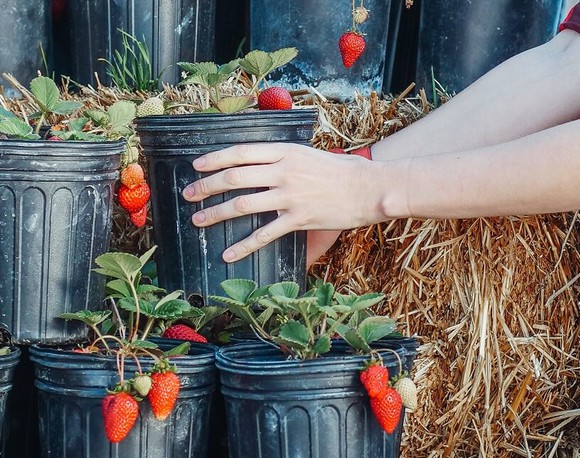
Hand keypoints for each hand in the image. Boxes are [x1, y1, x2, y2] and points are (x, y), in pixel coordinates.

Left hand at [181, 143, 381, 262]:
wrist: (369, 187)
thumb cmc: (344, 169)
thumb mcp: (311, 154)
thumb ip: (285, 158)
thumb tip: (264, 163)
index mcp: (285, 152)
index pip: (240, 152)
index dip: (214, 159)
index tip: (196, 166)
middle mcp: (283, 172)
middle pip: (234, 177)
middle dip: (206, 186)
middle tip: (189, 194)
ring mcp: (290, 196)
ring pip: (242, 204)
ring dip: (215, 213)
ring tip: (199, 220)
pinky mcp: (298, 219)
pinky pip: (264, 234)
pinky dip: (243, 245)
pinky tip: (229, 253)